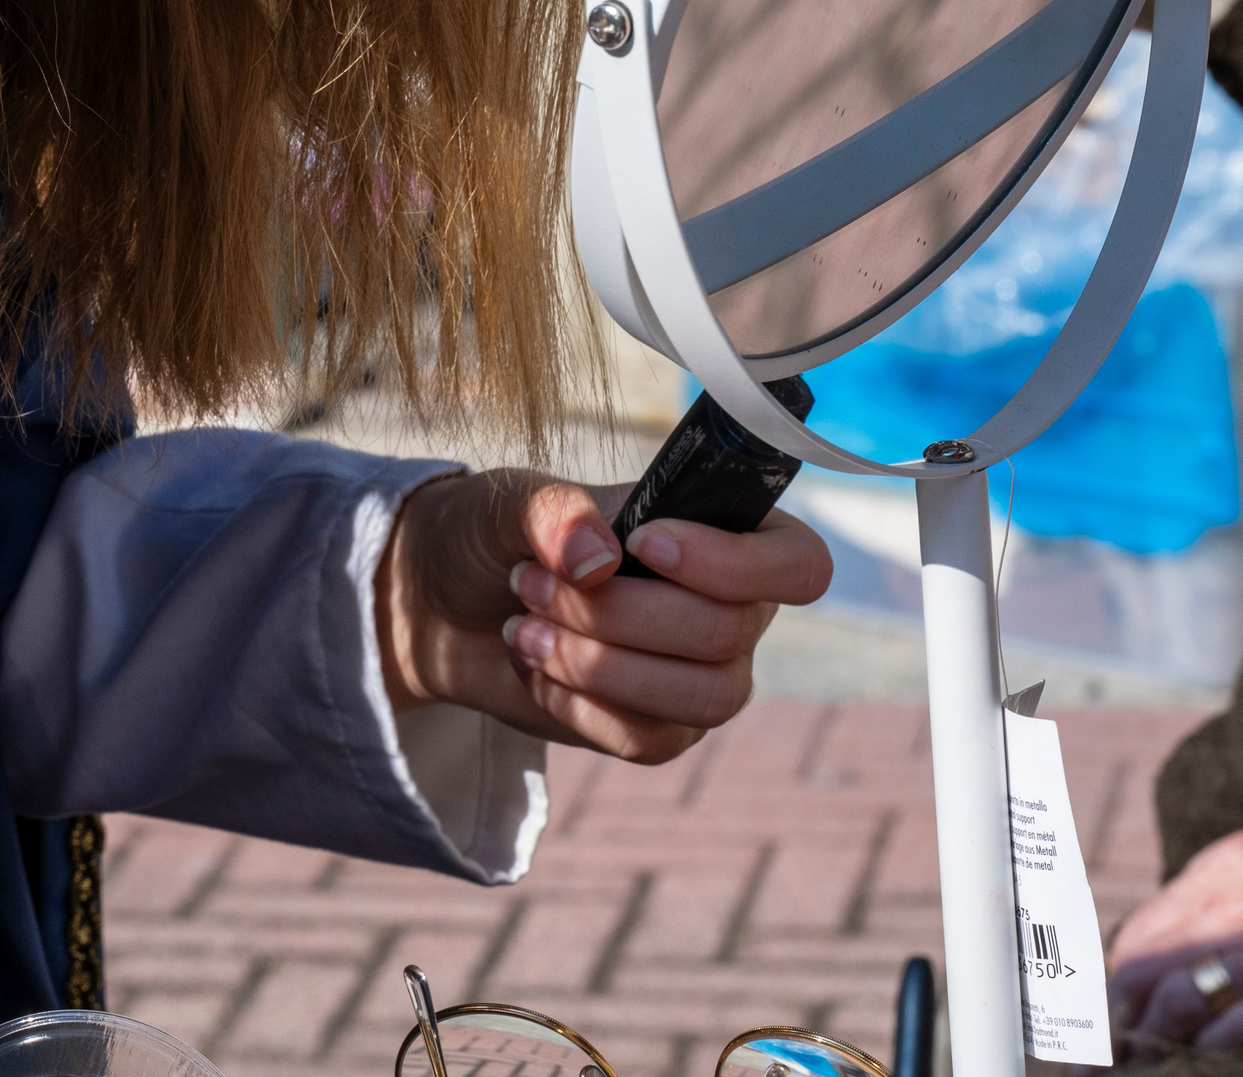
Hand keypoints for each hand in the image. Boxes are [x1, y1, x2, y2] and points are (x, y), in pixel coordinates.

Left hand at [376, 470, 832, 761]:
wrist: (443, 604)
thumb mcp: (510, 500)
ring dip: (601, 667)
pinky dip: (584, 709)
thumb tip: (602, 558)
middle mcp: (733, 605)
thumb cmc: (494, 532)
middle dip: (618, 615)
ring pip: (701, 699)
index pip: (800, 564)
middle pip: (728, 635)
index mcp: (725, 528)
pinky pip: (652, 742)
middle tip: (529, 583)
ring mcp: (702, 674)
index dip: (733, 564)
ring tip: (523, 630)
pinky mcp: (659, 728)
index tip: (642, 544)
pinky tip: (537, 671)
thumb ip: (555, 511)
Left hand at [1109, 830, 1242, 1053]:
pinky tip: (1195, 1063)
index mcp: (1223, 868)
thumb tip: (1133, 979)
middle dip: (1116, 1025)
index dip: (1107, 992)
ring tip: (1133, 1072)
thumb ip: (1199, 919)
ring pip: (1190, 994)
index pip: (1142, 935)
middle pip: (1153, 966)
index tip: (1086, 1032)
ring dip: (1152, 1043)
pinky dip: (1215, 1045)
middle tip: (1092, 1066)